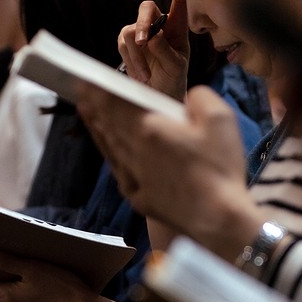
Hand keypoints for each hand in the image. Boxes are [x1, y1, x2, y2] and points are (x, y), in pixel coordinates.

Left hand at [77, 85, 259, 258]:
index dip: (99, 91)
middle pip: (108, 124)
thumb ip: (199, 98)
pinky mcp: (140, 198)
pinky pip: (118, 170)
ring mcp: (135, 177)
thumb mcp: (220, 119)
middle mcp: (135, 152)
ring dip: (97, 128)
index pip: (116, 105)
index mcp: (149, 129)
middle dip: (94, 106)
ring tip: (88, 114)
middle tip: (81, 92)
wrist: (218, 220)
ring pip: (110, 146)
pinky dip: (109, 155)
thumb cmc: (219, 169)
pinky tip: (108, 150)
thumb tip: (188, 98)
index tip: (85, 80)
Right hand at [117, 0, 190, 98]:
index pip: (179, 4)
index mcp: (177, 28)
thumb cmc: (173, 79)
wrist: (159, 94)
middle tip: (142, 42)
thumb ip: (166, 51)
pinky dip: (130, 61)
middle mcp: (158, 25)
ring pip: (130, 31)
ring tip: (146, 75)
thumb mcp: (175, 67)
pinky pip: (122, 45)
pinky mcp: (127, 44)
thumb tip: (152, 36)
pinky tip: (140, 75)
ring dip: (136, 55)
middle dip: (142, 24)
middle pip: (146, 8)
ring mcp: (141, 33)